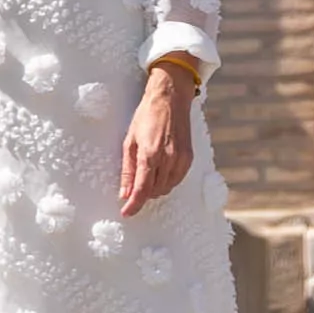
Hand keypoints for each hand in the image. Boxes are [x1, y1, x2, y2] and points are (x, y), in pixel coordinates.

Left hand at [117, 61, 202, 217]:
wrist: (170, 99)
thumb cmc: (146, 116)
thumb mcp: (129, 141)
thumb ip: (128, 169)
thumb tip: (124, 192)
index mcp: (149, 154)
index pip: (141, 189)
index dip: (133, 205)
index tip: (126, 213)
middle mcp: (167, 159)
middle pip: (154, 192)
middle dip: (143, 195)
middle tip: (134, 188)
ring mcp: (180, 159)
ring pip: (167, 188)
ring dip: (155, 189)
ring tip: (147, 178)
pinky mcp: (189, 157)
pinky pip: (177, 180)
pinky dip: (167, 182)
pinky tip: (160, 173)